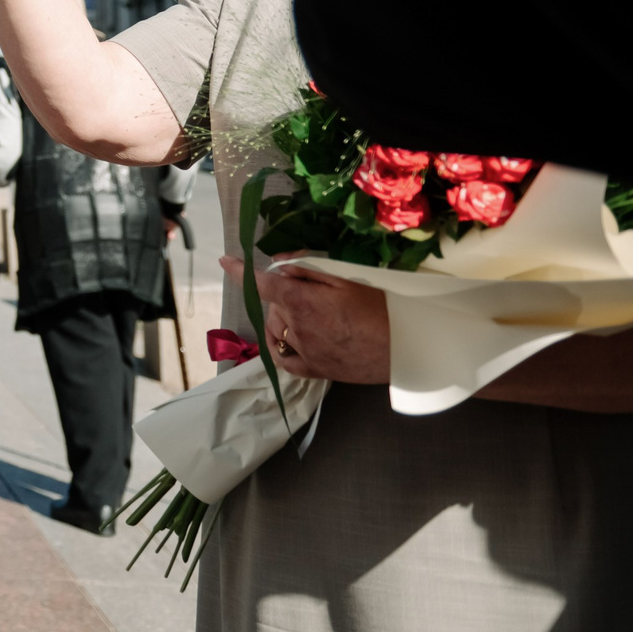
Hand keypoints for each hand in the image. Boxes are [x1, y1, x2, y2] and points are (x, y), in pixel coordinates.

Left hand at [222, 254, 387, 383]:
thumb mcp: (346, 276)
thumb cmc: (381, 306)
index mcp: (301, 300)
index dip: (240, 270)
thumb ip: (308, 267)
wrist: (407, 346)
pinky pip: (284, 360)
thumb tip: (279, 262)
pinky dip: (280, 346)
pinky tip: (287, 339)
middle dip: (282, 294)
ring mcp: (304, 352)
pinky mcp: (316, 370)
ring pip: (276, 329)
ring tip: (307, 312)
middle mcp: (296, 327)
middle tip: (309, 290)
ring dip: (282, 317)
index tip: (226, 261)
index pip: (261, 283)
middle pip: (273, 305)